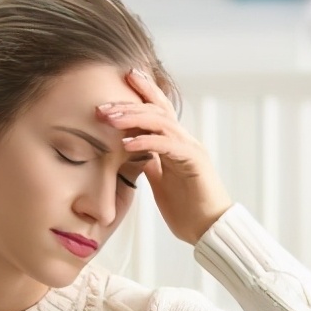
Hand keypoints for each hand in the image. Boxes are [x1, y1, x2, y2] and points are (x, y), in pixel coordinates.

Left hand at [98, 68, 233, 244]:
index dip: (141, 93)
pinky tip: (127, 143)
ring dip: (133, 118)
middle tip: (102, 106)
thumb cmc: (186, 208)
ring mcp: (190, 148)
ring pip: (161, 122)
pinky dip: (146, 141)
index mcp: (175, 142)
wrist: (208, 229)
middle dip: (128, 104)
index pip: (157, 110)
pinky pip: (168, 145)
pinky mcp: (194, 161)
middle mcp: (184, 140)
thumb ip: (148, 162)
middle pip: (157, 109)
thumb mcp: (159, 181)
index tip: (119, 81)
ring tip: (110, 119)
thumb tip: (130, 150)